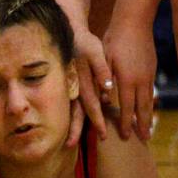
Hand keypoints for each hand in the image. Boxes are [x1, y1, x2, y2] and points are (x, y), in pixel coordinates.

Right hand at [67, 30, 111, 146]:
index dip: (96, 120)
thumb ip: (101, 68)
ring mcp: (70, 87)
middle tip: (72, 145)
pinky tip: (78, 121)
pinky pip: (74, 103)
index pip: (91, 106)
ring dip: (72, 124)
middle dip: (74, 129)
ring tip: (71, 139)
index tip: (103, 134)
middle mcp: (74, 87)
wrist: (70, 33)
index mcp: (81, 82)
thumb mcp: (95, 51)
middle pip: (75, 112)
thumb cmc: (84, 42)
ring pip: (72, 109)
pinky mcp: (71, 85)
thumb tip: (107, 87)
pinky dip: (75, 114)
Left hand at [104, 21, 156, 140]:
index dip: (125, 122)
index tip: (125, 136)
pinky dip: (150, 103)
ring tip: (149, 129)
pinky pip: (151, 91)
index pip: (126, 107)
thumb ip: (104, 78)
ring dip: (149, 116)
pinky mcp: (151, 69)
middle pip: (142, 108)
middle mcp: (141, 80)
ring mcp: (148, 74)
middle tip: (143, 140)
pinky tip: (148, 109)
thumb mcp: (104, 58)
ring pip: (149, 100)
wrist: (133, 23)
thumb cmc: (113, 40)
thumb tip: (105, 97)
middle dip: (142, 125)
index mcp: (127, 79)